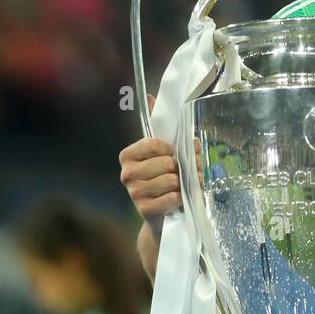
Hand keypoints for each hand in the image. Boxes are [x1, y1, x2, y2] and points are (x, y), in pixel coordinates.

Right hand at [119, 96, 180, 234]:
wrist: (164, 217)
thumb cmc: (166, 178)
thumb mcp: (164, 152)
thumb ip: (159, 126)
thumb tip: (148, 96)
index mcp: (128, 155)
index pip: (154, 144)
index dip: (171, 149)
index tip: (174, 154)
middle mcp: (126, 173)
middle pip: (166, 163)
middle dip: (184, 168)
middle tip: (187, 173)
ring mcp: (134, 193)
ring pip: (171, 180)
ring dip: (184, 184)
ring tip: (183, 187)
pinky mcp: (144, 210)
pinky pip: (172, 197)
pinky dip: (181, 198)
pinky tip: (178, 200)